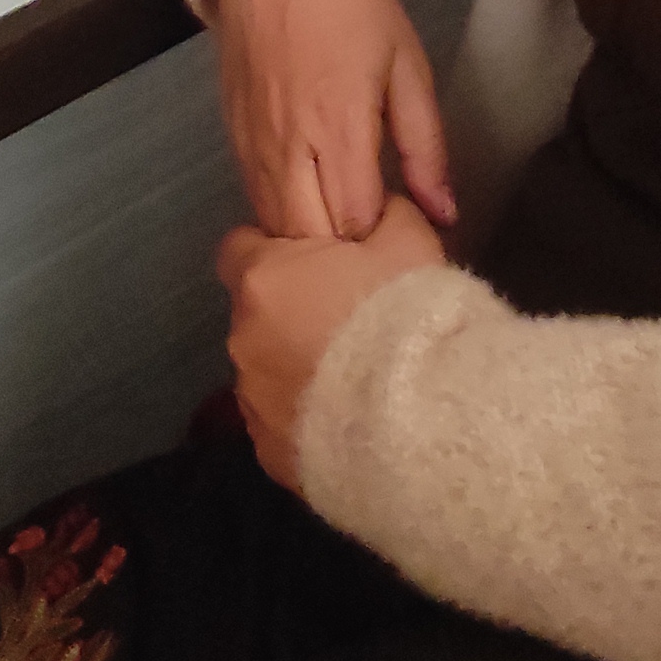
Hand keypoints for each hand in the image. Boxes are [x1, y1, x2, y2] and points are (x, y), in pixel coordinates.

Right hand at [208, 0, 454, 240]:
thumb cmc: (352, 5)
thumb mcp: (407, 67)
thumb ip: (425, 147)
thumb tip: (445, 214)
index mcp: (339, 126)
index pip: (355, 225)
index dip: (382, 241)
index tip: (404, 228)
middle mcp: (288, 146)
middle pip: (309, 242)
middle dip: (344, 256)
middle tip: (376, 239)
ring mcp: (254, 147)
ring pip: (276, 230)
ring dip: (311, 243)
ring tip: (347, 227)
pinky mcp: (233, 142)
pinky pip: (256, 204)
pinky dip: (284, 219)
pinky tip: (313, 206)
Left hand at [217, 202, 450, 488]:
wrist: (420, 420)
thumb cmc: (405, 318)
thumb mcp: (409, 242)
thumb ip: (384, 214)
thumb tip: (378, 207)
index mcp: (265, 279)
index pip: (240, 249)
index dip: (275, 254)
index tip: (314, 264)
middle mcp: (243, 339)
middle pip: (258, 315)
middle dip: (292, 315)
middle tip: (349, 323)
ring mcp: (252, 402)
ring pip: (267, 372)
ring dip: (298, 369)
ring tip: (357, 382)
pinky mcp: (270, 453)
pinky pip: (283, 424)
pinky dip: (308, 419)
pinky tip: (352, 423)